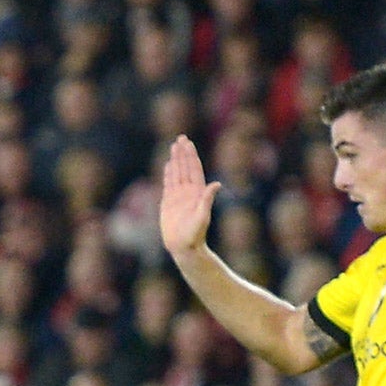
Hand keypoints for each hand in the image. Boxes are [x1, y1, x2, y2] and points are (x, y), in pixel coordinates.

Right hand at [159, 134, 220, 255]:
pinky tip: (168, 165)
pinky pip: (168, 184)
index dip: (191, 156)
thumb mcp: (203, 216)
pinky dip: (168, 174)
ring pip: (176, 173)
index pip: (193, 169)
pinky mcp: (169, 203)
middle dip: (183, 153)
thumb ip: (207, 199)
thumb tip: (217, 184)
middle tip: (181, 138)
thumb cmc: (195, 234)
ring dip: (175, 160)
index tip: (187, 143)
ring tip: (174, 147)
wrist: (184, 247)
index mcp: (197, 192)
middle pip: (185, 168)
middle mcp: (188, 192)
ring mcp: (178, 197)